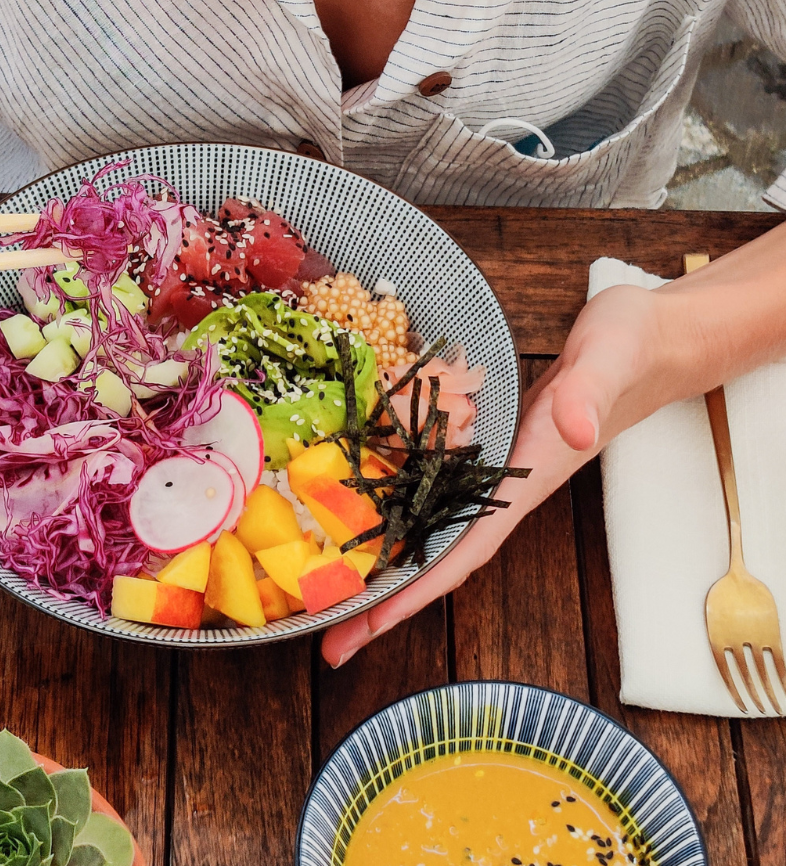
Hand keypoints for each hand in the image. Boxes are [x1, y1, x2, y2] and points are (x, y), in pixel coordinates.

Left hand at [321, 282, 686, 667]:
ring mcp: (493, 469)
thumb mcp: (608, 363)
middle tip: (331, 640)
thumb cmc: (630, 351)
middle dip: (388, 601)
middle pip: (438, 557)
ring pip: (431, 527)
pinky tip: (365, 518)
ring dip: (386, 563)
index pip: (466, 549)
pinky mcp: (486, 444)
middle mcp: (505, 487)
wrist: (650, 340)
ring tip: (333, 596)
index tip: (373, 626)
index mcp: (527, 480)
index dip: (418, 591)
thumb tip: (574, 432)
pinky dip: (400, 511)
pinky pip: (435, 489)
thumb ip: (588, 396)